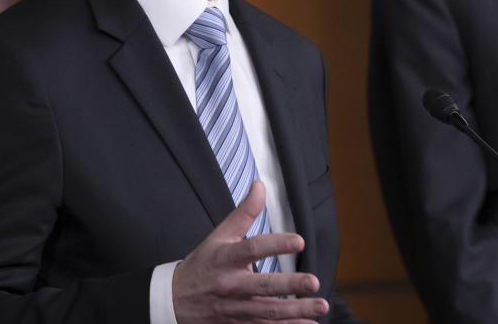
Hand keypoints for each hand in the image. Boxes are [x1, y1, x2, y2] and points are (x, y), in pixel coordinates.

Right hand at [172, 180, 329, 322]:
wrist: (176, 299)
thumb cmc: (203, 264)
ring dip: (296, 311)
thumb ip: (244, 212)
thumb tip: (260, 186)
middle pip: (262, 286)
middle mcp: (230, 284)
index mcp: (226, 258)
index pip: (252, 248)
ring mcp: (235, 308)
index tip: (299, 241)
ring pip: (268, 312)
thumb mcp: (219, 235)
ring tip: (321, 305)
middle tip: (314, 282)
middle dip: (289, 285)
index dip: (276, 244)